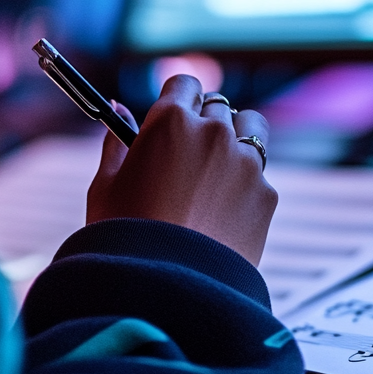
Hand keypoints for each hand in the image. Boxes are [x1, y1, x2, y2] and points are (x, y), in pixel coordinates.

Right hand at [86, 75, 277, 265]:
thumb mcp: (105, 186)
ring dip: (237, 138)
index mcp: (170, 120)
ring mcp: (246, 161)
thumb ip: (116, 142)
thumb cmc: (125, 239)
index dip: (179, 98)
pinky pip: (260, 175)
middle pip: (218, 106)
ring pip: (251, 128)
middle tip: (189, 154)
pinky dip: (246, 185)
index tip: (175, 114)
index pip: (185, 83)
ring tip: (217, 171)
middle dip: (205, 122)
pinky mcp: (267, 193)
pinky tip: (224, 213)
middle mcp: (213, 131)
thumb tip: (118, 110)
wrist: (166, 289)